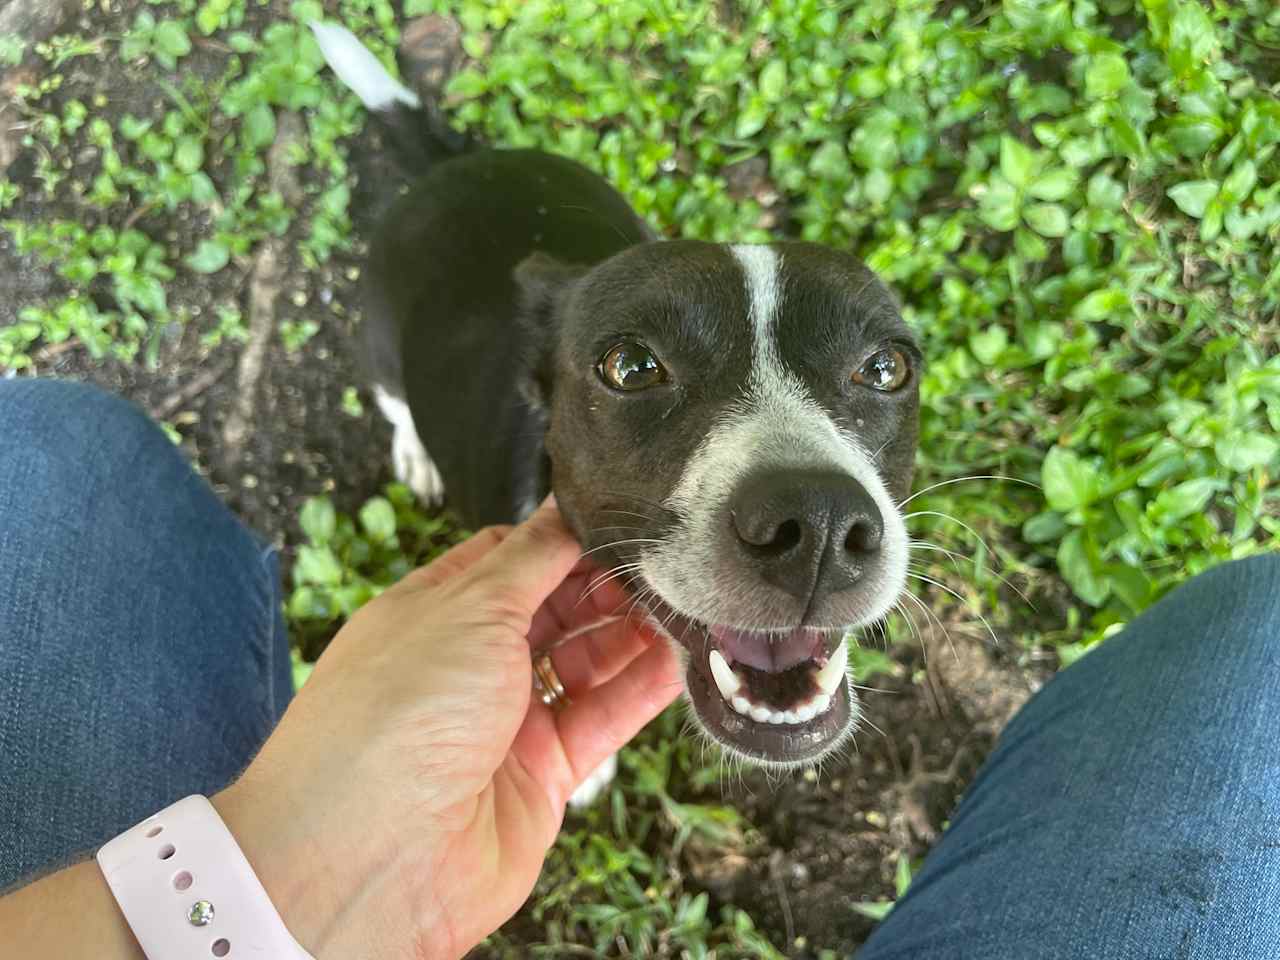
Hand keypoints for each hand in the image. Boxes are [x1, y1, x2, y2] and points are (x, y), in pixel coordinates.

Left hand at [214, 498, 681, 958]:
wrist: (375, 853)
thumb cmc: (395, 715)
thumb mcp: (470, 606)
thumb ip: (532, 558)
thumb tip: (566, 508)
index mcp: (436, 611)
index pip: (511, 559)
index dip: (564, 541)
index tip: (618, 524)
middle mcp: (470, 663)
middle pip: (555, 609)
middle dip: (605, 586)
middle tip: (658, 567)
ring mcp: (506, 720)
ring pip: (586, 663)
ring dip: (632, 634)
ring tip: (681, 606)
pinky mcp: (542, 774)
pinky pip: (602, 719)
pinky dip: (640, 689)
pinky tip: (676, 660)